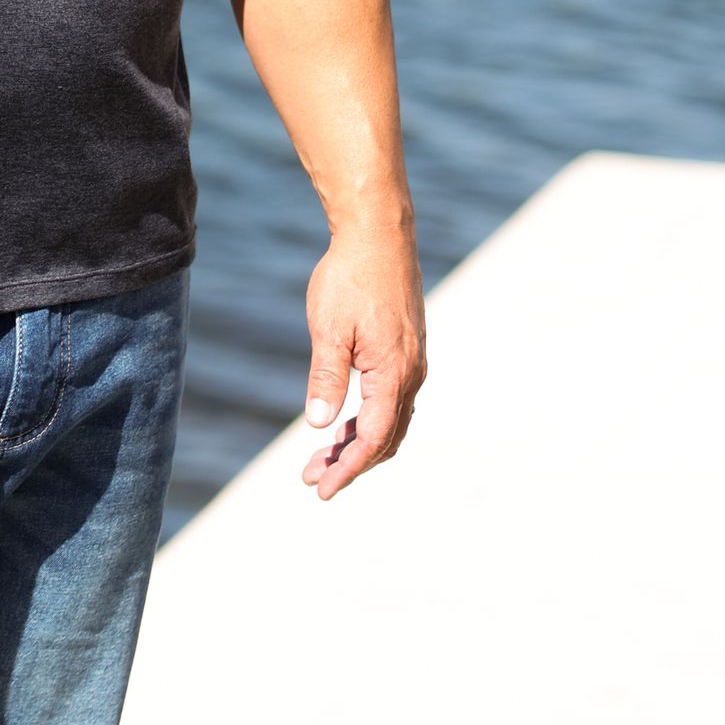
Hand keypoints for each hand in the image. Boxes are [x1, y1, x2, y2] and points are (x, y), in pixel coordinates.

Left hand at [300, 218, 424, 500]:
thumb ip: (326, 378)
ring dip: (359, 443)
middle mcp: (411, 373)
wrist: (379, 235)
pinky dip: (368, 419)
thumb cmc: (350, 278)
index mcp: (394, 374)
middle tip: (312, 477)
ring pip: (390, 420)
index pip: (373, 439)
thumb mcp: (328, 329)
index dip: (348, 469)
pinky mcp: (406, 350)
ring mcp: (412, 362)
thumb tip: (320, 424)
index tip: (321, 489)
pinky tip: (343, 422)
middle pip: (385, 438)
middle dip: (351, 463)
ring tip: (322, 456)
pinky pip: (392, 400)